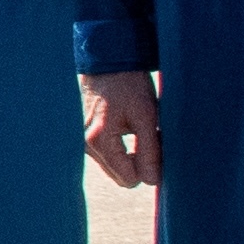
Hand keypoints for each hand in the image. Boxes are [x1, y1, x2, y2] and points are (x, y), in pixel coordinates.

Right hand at [78, 70, 159, 190]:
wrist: (108, 62)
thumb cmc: (128, 85)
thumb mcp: (146, 116)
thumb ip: (149, 151)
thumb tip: (153, 181)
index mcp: (99, 141)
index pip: (129, 179)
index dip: (150, 167)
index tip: (159, 144)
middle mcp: (86, 146)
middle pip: (122, 177)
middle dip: (141, 163)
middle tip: (152, 136)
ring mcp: (84, 143)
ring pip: (116, 168)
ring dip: (133, 156)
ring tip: (141, 129)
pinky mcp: (87, 139)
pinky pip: (110, 157)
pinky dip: (124, 149)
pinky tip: (130, 128)